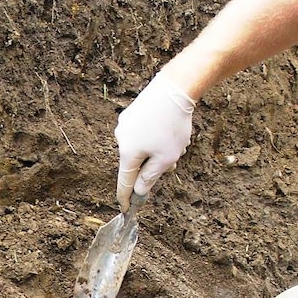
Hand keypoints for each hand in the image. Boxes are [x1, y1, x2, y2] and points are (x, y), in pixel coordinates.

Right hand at [114, 72, 195, 212]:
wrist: (174, 88)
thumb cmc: (171, 126)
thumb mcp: (165, 159)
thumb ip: (150, 178)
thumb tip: (139, 192)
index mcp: (127, 154)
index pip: (124, 182)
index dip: (126, 198)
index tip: (126, 210)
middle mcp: (121, 139)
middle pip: (135, 163)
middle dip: (153, 166)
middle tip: (174, 161)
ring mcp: (125, 124)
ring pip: (141, 147)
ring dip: (156, 150)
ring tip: (177, 140)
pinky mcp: (132, 113)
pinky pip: (142, 132)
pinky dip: (154, 136)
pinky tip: (169, 127)